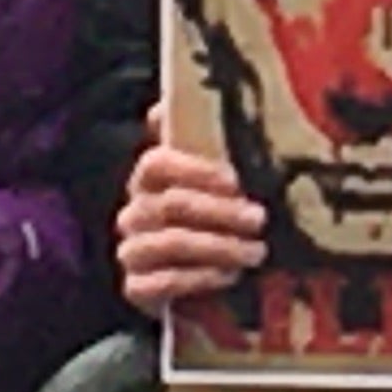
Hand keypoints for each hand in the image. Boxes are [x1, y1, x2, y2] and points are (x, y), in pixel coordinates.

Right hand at [118, 119, 265, 317]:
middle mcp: (134, 213)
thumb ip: (203, 145)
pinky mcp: (136, 288)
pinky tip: (229, 276)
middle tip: (259, 218)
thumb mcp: (213, 184)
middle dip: (220, 211)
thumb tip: (170, 103)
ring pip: (169, 243)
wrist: (195, 288)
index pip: (156, 163)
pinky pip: (161, 282)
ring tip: (256, 251)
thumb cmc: (209, 224)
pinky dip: (199, 279)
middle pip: (170, 204)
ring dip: (218, 246)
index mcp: (149, 181)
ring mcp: (132, 251)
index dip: (194, 169)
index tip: (234, 180)